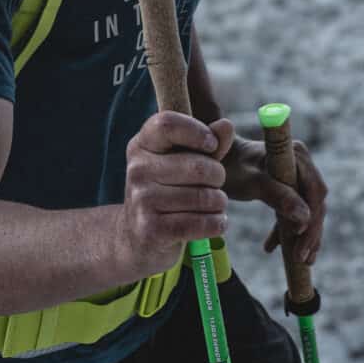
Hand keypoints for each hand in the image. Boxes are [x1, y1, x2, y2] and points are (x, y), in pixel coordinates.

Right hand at [122, 112, 232, 269]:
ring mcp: (141, 200)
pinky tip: (213, 223)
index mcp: (141, 146)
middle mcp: (137, 170)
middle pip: (199, 166)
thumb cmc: (167, 192)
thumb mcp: (182, 162)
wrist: (136, 238)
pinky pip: (202, 223)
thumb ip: (206, 143)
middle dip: (218, 177)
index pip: (167, 124)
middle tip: (213, 185)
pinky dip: (217, 224)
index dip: (197, 131)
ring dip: (219, 204)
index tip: (211, 146)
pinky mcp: (151, 229)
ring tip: (211, 206)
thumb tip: (226, 125)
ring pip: (205, 197)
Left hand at [220, 133, 327, 264]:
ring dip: (303, 236)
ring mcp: (297, 176)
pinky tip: (274, 247)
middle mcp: (302, 164)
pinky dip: (288, 230)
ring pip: (308, 210)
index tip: (301, 239)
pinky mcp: (289, 187)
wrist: (216, 160)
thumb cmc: (232, 167)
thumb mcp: (252, 183)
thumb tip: (306, 217)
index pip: (314, 191)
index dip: (312, 217)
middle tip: (302, 259)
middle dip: (309, 233)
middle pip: (315, 203)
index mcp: (297, 156)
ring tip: (298, 260)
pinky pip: (295, 211)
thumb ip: (278, 196)